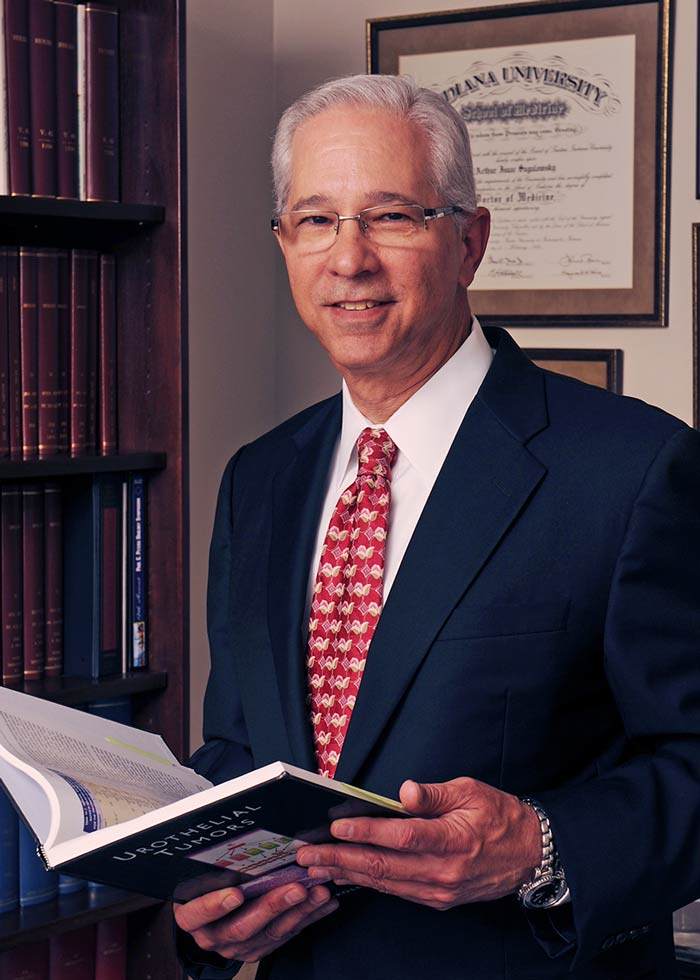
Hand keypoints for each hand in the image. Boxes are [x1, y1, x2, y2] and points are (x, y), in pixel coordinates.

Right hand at [173, 881, 337, 962]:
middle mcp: (214, 936)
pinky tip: (322, 903)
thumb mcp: (199, 876)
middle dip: (272, 906)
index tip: (235, 893)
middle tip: (294, 888)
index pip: (197, 914)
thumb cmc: (204, 888)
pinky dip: (307, 917)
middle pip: (241, 927)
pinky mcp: (260, 948)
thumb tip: (235, 833)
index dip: (215, 906)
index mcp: (192, 917)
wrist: (209, 917)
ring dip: (298, 911)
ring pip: (270, 933)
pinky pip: (286, 934)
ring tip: (316, 891)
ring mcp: (238, 946)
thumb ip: (212, 866)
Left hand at [296, 777, 540, 909]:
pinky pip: (397, 891)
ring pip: (385, 883)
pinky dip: (369, 883)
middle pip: (384, 866)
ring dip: (348, 874)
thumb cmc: (501, 816)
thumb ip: (435, 794)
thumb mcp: (472, 791)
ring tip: (317, 866)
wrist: (531, 856)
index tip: (336, 826)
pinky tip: (348, 875)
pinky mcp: (439, 900)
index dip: (366, 832)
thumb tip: (403, 792)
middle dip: (341, 859)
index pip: (401, 837)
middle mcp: (444, 872)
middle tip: (308, 854)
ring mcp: (440, 891)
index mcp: (453, 840)